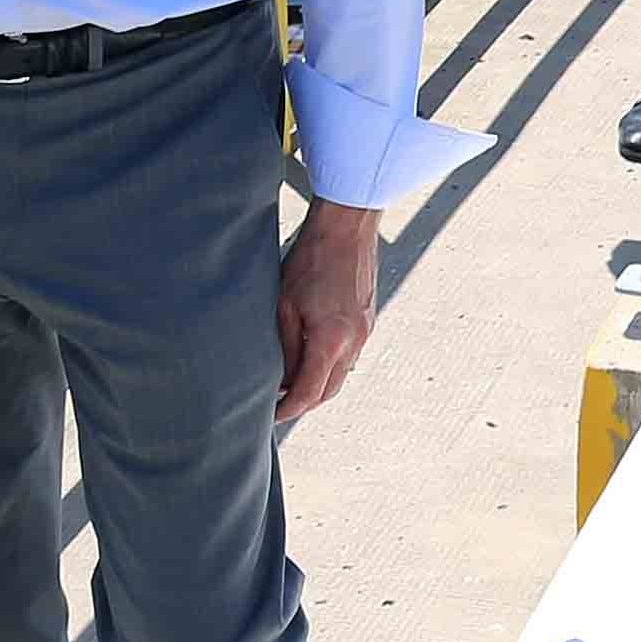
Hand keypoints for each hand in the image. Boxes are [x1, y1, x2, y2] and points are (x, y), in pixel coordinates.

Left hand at [277, 202, 381, 419]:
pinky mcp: (368, 320)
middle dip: (304, 403)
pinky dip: (331, 363)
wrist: (347, 226)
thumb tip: (283, 379)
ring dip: (318, 383)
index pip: (308, 393)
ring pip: (341, 374)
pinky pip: (350, 354)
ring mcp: (365, 331)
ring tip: (292, 379)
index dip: (288, 409)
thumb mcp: (285, 306)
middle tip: (279, 403)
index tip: (272, 415)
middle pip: (329, 391)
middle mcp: (354, 342)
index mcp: (331, 341)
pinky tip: (312, 354)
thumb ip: (286, 348)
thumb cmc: (312, 258)